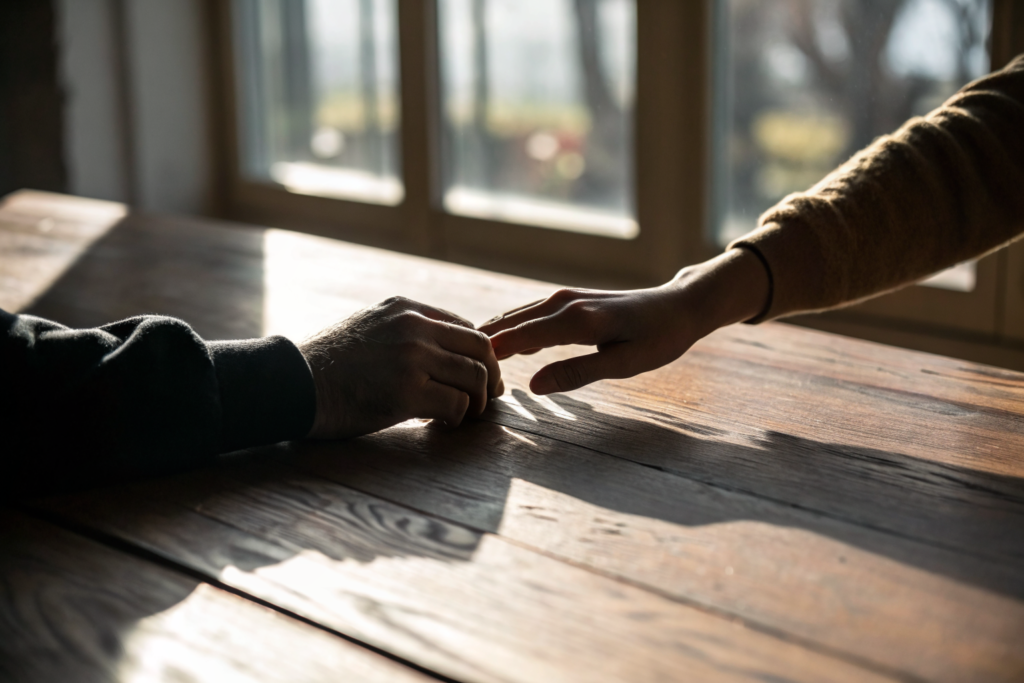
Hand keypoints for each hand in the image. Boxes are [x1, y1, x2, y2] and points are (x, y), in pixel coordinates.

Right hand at [299, 296, 502, 438]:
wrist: (290, 383)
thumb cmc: (325, 365)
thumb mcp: (366, 328)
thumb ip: (402, 331)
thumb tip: (436, 352)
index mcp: (406, 309)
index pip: (464, 327)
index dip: (478, 355)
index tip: (478, 376)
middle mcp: (414, 326)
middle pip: (480, 348)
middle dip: (490, 376)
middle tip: (487, 399)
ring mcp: (412, 357)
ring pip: (474, 376)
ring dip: (477, 401)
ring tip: (465, 415)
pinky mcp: (407, 391)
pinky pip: (456, 404)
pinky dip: (458, 418)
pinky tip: (443, 424)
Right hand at [479, 249, 769, 394]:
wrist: (680, 306)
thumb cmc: (658, 339)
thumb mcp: (623, 364)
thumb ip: (577, 373)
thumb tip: (533, 386)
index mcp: (576, 320)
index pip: (520, 337)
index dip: (491, 356)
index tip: (466, 376)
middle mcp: (564, 302)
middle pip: (510, 323)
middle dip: (483, 345)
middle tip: (453, 371)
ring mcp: (565, 297)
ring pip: (516, 315)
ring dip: (493, 334)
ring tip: (464, 358)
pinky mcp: (568, 299)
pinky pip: (529, 312)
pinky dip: (510, 327)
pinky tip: (497, 343)